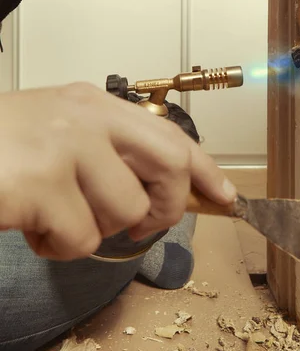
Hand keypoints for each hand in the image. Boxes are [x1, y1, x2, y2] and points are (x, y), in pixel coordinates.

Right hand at [0, 83, 236, 259]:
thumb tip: (159, 187)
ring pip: (123, 213)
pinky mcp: (42, 184)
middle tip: (142, 223)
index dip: (207, 167)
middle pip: (171, 166)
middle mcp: (86, 117)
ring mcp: (65, 147)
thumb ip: (108, 150)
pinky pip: (80, 239)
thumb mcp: (60, 132)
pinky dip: (59, 247)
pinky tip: (32, 225)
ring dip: (94, 230)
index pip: (171, 132)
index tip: (226, 194)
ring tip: (56, 216)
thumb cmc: (1, 146)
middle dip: (167, 207)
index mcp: (94, 104)